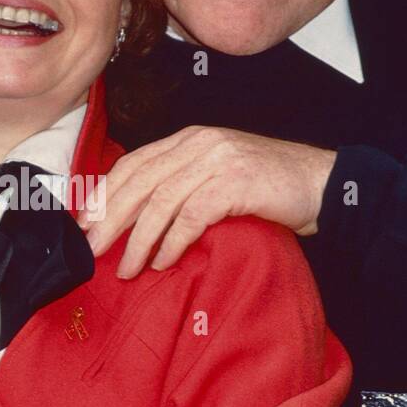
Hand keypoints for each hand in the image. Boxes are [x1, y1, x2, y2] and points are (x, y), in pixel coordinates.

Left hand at [79, 127, 336, 277]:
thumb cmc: (269, 188)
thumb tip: (136, 220)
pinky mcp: (235, 183)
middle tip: (91, 251)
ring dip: (138, 239)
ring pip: (160, 200)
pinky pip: (191, 215)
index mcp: (188, 139)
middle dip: (109, 218)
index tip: (83, 226)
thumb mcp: (217, 177)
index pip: (132, 163)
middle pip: (138, 181)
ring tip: (127, 268)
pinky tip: (163, 261)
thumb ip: (181, 186)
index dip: (103, 194)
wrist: (323, 185)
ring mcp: (217, 160)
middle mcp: (199, 143)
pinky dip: (172, 241)